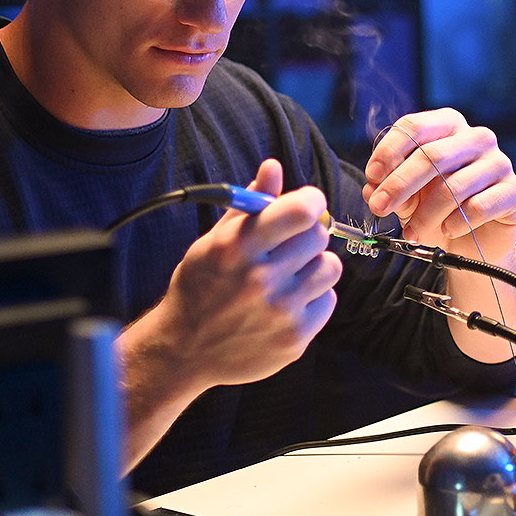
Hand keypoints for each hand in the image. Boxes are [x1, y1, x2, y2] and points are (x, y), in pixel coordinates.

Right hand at [150, 158, 340, 389]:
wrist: (185, 349)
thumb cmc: (200, 287)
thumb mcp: (214, 240)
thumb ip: (249, 203)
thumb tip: (274, 167)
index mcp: (237, 247)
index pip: (301, 211)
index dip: (310, 201)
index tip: (305, 205)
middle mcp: (260, 279)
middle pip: (318, 235)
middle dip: (306, 234)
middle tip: (286, 246)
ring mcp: (280, 312)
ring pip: (330, 267)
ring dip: (313, 266)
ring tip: (288, 275)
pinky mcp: (295, 338)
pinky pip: (328, 299)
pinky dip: (313, 297)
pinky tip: (288, 301)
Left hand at [363, 109, 515, 260]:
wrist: (474, 243)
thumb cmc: (439, 211)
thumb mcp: (408, 198)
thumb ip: (389, 187)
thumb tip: (372, 187)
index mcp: (449, 126)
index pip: (414, 126)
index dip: (389, 151)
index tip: (373, 176)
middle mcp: (477, 138)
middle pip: (432, 155)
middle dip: (400, 184)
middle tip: (380, 207)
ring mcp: (499, 163)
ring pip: (454, 186)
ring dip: (425, 214)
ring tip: (412, 233)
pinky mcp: (515, 191)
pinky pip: (479, 206)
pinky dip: (456, 223)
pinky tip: (448, 231)